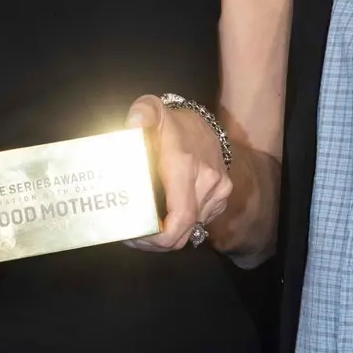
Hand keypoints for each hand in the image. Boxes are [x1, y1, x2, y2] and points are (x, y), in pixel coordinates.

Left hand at [123, 95, 231, 250]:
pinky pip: (199, 222)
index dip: (159, 237)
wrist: (204, 123)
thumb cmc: (171, 123)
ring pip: (191, 230)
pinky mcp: (222, 197)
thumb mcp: (151, 111)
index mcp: (186, 166)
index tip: (135, 237)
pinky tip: (163, 219)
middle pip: (183, 231)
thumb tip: (132, 125)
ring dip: (167, 235)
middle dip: (155, 241)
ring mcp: (218, 191)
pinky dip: (180, 226)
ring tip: (143, 226)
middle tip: (131, 236)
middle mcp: (208, 181)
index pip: (181, 216)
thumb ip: (141, 114)